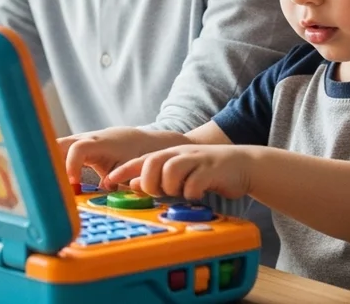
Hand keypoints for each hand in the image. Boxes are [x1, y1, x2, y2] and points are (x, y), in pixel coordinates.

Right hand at [58, 127, 186, 185]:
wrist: (131, 139)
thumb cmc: (130, 152)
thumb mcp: (127, 165)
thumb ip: (116, 176)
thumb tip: (104, 188)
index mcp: (97, 143)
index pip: (77, 149)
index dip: (72, 165)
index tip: (73, 184)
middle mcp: (82, 139)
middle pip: (56, 145)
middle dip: (49, 164)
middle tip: (51, 187)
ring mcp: (74, 142)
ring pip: (52, 149)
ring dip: (48, 167)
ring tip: (49, 188)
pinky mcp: (70, 148)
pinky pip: (55, 155)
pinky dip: (52, 168)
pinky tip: (52, 184)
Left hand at [107, 145, 256, 201]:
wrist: (242, 164)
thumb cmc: (205, 172)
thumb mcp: (178, 173)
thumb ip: (155, 177)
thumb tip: (131, 183)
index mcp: (168, 155)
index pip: (140, 161)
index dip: (123, 171)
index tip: (108, 182)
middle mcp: (178, 154)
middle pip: (152, 164)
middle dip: (150, 182)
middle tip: (160, 192)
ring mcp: (195, 160)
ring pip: (171, 171)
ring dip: (172, 187)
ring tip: (181, 192)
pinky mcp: (211, 169)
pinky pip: (194, 183)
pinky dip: (192, 192)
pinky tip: (198, 194)